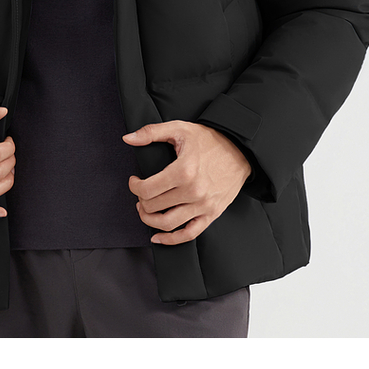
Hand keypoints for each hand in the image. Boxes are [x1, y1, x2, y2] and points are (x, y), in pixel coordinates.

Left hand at [123, 120, 251, 245]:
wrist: (240, 150)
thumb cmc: (209, 139)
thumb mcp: (179, 129)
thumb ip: (151, 132)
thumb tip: (128, 138)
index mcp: (184, 171)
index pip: (147, 189)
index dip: (134, 186)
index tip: (134, 181)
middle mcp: (193, 191)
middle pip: (154, 207)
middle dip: (141, 201)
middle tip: (140, 193)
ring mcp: (203, 205)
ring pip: (167, 224)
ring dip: (150, 220)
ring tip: (145, 211)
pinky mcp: (212, 214)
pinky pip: (189, 234)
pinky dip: (171, 240)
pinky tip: (158, 237)